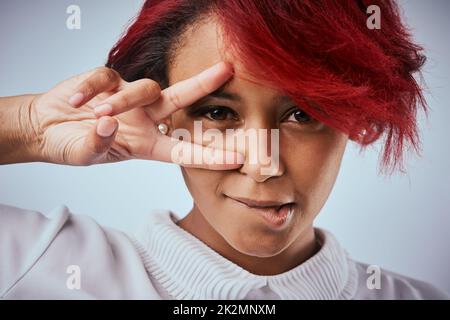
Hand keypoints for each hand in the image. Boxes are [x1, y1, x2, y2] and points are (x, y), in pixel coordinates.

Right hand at [28, 62, 243, 168]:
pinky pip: (107, 77)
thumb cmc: (70, 145)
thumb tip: (108, 122)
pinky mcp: (107, 80)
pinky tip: (75, 101)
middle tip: (227, 70)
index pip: (183, 150)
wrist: (44, 127)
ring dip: (122, 101)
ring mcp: (127, 97)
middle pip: (180, 98)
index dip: (210, 155)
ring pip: (144, 88)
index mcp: (146, 144)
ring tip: (97, 114)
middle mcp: (144, 118)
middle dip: (203, 84)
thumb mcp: (83, 154)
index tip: (237, 158)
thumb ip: (97, 144)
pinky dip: (91, 88)